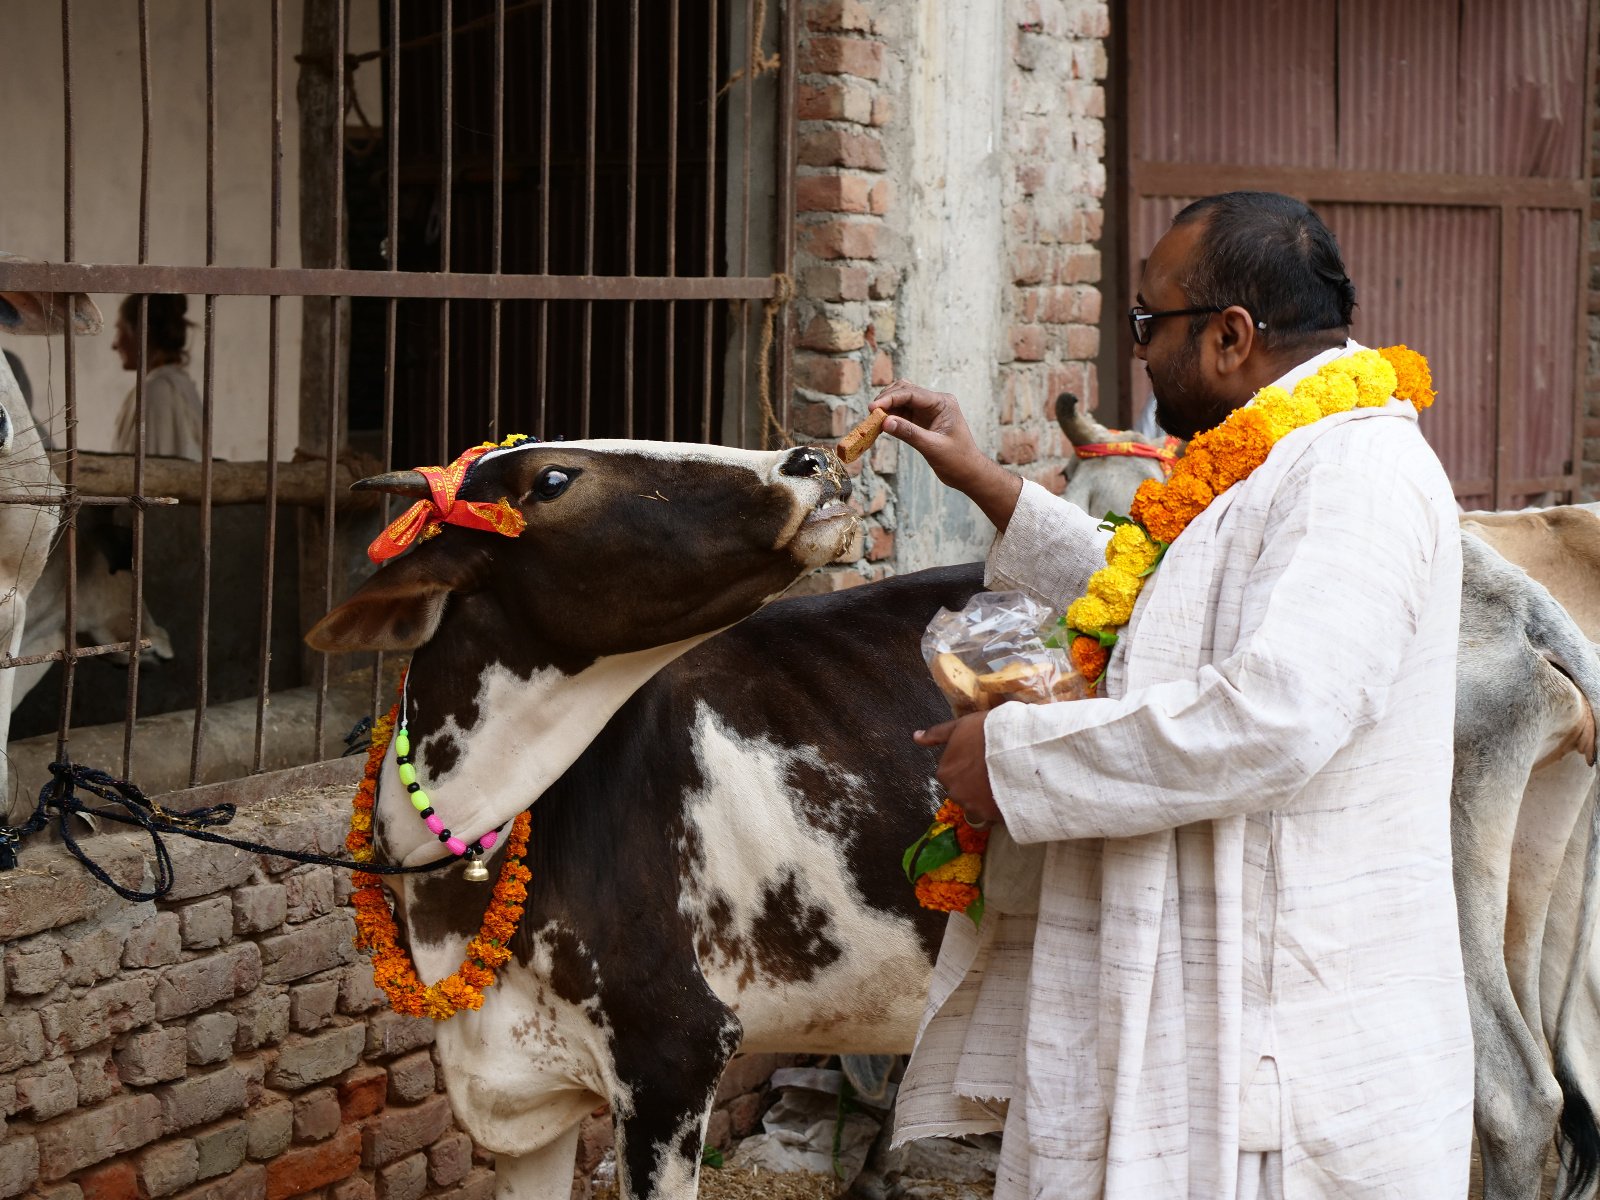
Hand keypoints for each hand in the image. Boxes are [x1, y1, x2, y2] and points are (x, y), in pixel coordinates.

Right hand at [872, 380, 1022, 531]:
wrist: (968, 473)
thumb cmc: (958, 460)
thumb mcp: (933, 447)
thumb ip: (909, 433)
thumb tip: (885, 422)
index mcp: (943, 403)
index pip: (912, 393)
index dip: (891, 398)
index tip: (874, 408)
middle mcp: (934, 403)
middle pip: (904, 390)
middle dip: (886, 400)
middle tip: (871, 414)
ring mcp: (927, 411)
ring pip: (901, 400)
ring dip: (886, 408)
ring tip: (873, 421)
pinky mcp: (921, 421)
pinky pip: (901, 414)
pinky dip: (889, 418)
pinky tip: (879, 426)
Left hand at [915, 712, 1002, 826]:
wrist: (1019, 751)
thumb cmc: (989, 734)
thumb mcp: (961, 727)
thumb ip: (937, 734)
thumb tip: (916, 737)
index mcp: (945, 772)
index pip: (953, 773)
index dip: (969, 765)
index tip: (983, 758)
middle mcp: (954, 792)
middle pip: (964, 790)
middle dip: (975, 783)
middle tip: (994, 769)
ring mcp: (972, 807)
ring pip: (977, 804)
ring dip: (987, 797)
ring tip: (1004, 781)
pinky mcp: (990, 817)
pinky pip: (992, 815)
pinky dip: (998, 808)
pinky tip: (1009, 794)